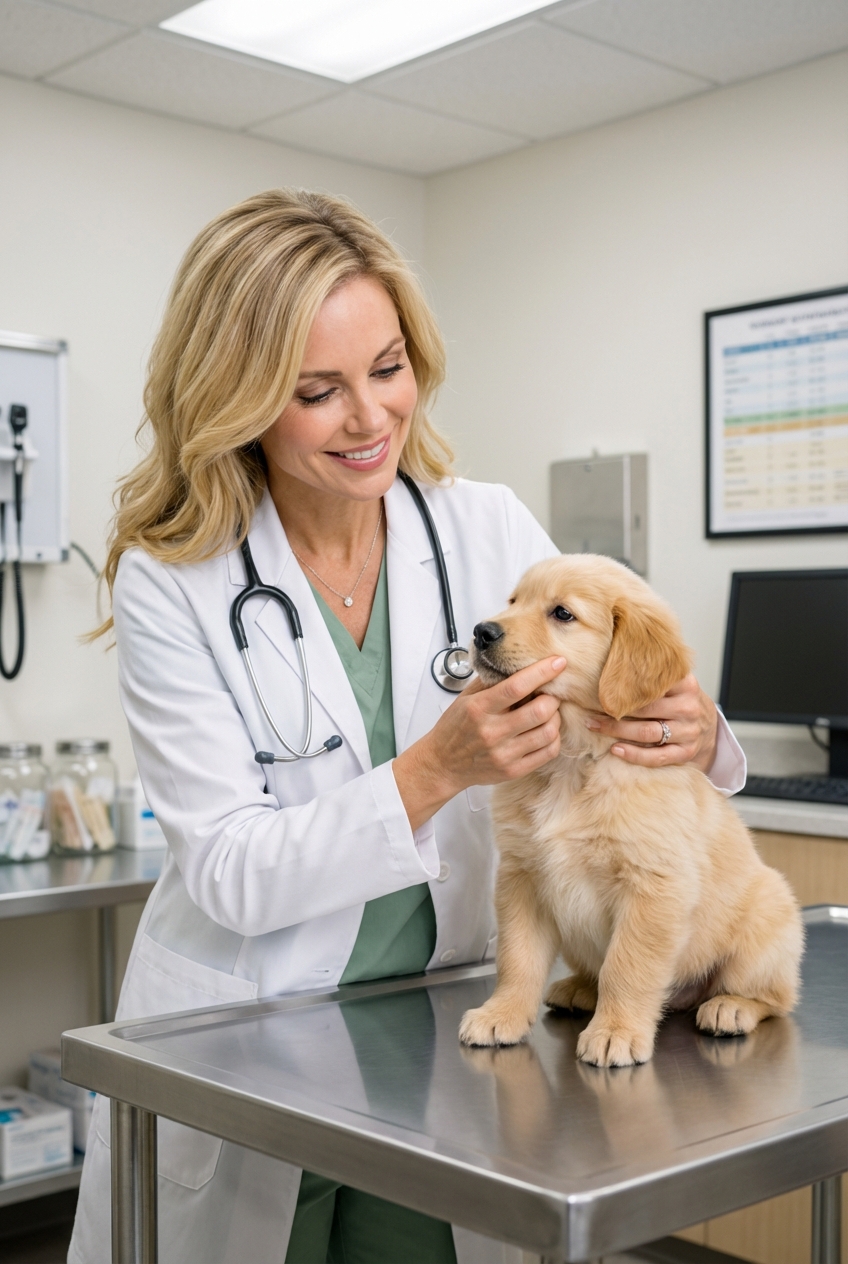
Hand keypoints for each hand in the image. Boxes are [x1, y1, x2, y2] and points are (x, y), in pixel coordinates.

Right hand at [393, 657, 564, 831]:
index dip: (541, 672)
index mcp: (479, 708)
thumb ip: (491, 681)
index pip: (516, 686)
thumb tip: (518, 664)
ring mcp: (504, 754)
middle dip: (553, 697)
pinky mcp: (513, 770)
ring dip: (555, 717)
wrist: (442, 764)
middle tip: (551, 693)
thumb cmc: (454, 728)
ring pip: (548, 732)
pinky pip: (548, 753)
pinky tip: (546, 731)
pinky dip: (554, 738)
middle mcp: (492, 731)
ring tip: (548, 713)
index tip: (557, 662)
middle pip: (540, 710)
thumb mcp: (465, 698)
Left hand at [586, 673, 718, 771]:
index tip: (602, 685)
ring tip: (594, 726)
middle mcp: (689, 707)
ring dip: (617, 731)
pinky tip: (615, 750)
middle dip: (614, 710)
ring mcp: (689, 731)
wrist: (708, 728)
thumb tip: (615, 656)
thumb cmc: (681, 702)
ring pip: (648, 732)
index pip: (654, 683)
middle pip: (646, 708)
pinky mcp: (686, 752)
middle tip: (589, 710)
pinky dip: (635, 755)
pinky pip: (657, 756)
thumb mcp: (676, 683)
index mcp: (686, 684)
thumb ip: (655, 673)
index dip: (626, 685)